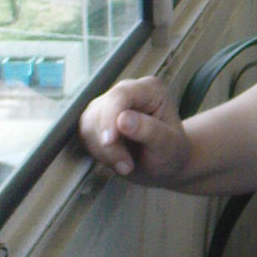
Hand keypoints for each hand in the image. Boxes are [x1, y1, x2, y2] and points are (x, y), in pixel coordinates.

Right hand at [78, 75, 192, 186]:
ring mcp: (109, 105)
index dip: (110, 117)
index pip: (120, 95)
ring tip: (126, 165)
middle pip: (100, 111)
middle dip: (109, 145)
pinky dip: (98, 153)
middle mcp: (127, 92)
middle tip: (127, 166)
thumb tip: (122, 119)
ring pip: (88, 125)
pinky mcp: (96, 120)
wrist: (166, 164)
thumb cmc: (172, 152)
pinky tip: (117, 160)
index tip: (108, 142)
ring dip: (104, 152)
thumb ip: (149, 130)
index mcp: (150, 90)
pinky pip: (84, 136)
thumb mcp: (168, 145)